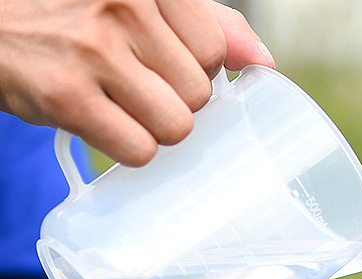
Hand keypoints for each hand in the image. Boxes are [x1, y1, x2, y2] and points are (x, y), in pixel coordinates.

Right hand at [0, 0, 273, 165]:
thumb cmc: (68, 15)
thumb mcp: (138, 0)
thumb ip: (206, 23)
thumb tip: (263, 63)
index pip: (214, 51)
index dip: (193, 68)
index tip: (160, 63)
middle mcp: (122, 4)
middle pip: (198, 94)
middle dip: (172, 100)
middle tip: (131, 83)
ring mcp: (94, 50)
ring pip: (176, 126)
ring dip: (152, 127)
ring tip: (116, 101)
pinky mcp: (68, 96)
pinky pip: (140, 150)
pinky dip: (127, 148)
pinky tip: (101, 120)